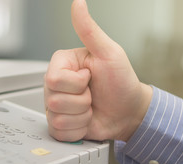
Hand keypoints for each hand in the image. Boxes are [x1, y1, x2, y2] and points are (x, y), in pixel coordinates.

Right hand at [44, 0, 151, 141]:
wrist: (128, 112)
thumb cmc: (121, 82)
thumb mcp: (109, 53)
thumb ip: (89, 30)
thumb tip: (78, 4)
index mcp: (62, 66)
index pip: (53, 79)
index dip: (76, 83)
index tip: (90, 78)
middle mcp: (54, 87)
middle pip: (54, 100)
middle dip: (82, 101)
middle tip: (92, 94)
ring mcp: (55, 107)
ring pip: (58, 117)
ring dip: (82, 116)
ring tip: (90, 107)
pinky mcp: (59, 125)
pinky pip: (60, 132)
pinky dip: (78, 130)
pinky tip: (86, 120)